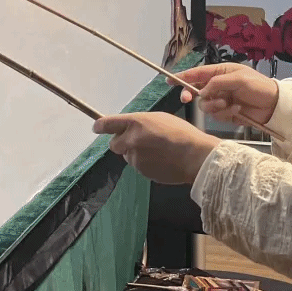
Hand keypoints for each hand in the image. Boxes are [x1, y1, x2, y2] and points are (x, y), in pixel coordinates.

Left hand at [92, 112, 220, 184]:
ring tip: (157, 151)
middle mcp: (131, 141)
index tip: (97, 127)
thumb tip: (128, 129)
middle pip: (114, 144)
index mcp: (136, 123)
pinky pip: (139, 166)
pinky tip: (160, 160)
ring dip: (136, 153)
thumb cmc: (181, 134)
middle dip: (122, 143)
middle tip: (138, 141)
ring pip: (127, 156)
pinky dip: (146, 163)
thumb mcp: (159, 118)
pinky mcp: (142, 172)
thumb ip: (139, 123)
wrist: (194, 156)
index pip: (107, 124)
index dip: (100, 126)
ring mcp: (136, 158)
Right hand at [171, 63, 278, 125]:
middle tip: (189, 98)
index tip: (169, 80)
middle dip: (192, 94)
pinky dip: (225, 113)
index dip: (183, 76)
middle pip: (196, 90)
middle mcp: (219, 86)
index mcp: (221, 72)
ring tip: (228, 104)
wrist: (274, 106)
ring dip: (214, 105)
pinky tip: (237, 109)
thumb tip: (202, 91)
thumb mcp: (239, 79)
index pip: (198, 73)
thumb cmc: (260, 87)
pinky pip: (216, 115)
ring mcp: (222, 100)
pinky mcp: (226, 112)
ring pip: (205, 105)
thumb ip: (218, 83)